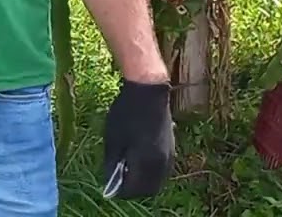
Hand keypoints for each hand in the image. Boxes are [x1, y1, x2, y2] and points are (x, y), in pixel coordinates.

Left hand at [100, 79, 174, 198]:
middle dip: (133, 188)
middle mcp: (163, 164)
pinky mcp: (172, 146)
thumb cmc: (127, 113)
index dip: (120, 191)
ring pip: (157, 179)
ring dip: (143, 180)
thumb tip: (111, 183)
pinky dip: (150, 170)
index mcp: (147, 164)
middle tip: (118, 179)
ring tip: (126, 168)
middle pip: (149, 189)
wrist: (149, 90)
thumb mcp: (113, 139)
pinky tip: (137, 158)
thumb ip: (113, 164)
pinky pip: (162, 169)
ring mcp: (170, 155)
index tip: (110, 186)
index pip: (134, 190)